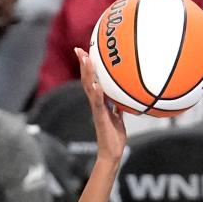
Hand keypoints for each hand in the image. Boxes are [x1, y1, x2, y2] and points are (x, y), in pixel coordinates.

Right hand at [74, 47, 125, 164]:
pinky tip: (97, 86)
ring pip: (89, 89)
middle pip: (86, 80)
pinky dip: (97, 95)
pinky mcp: (100, 118)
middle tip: (79, 49)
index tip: (85, 52)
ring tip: (86, 60)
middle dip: (83, 65)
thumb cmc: (115, 136)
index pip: (91, 80)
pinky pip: (98, 105)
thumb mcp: (119, 117)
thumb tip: (123, 98)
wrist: (112, 153)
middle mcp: (95, 104)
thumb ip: (118, 106)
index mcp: (99, 102)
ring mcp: (96, 110)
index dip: (88, 67)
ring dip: (87, 74)